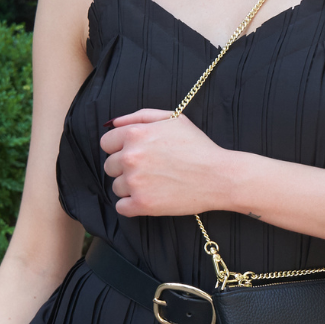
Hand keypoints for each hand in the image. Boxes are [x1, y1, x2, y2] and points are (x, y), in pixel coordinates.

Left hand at [99, 108, 227, 216]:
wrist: (218, 176)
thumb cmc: (198, 146)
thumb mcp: (173, 119)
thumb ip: (140, 116)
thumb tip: (112, 123)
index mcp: (135, 134)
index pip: (106, 143)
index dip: (120, 149)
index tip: (137, 155)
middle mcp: (130, 157)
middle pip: (110, 166)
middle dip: (126, 168)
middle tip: (150, 170)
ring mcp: (135, 182)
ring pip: (116, 187)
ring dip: (131, 187)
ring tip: (155, 183)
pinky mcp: (142, 204)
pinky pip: (122, 207)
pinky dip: (133, 206)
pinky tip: (151, 198)